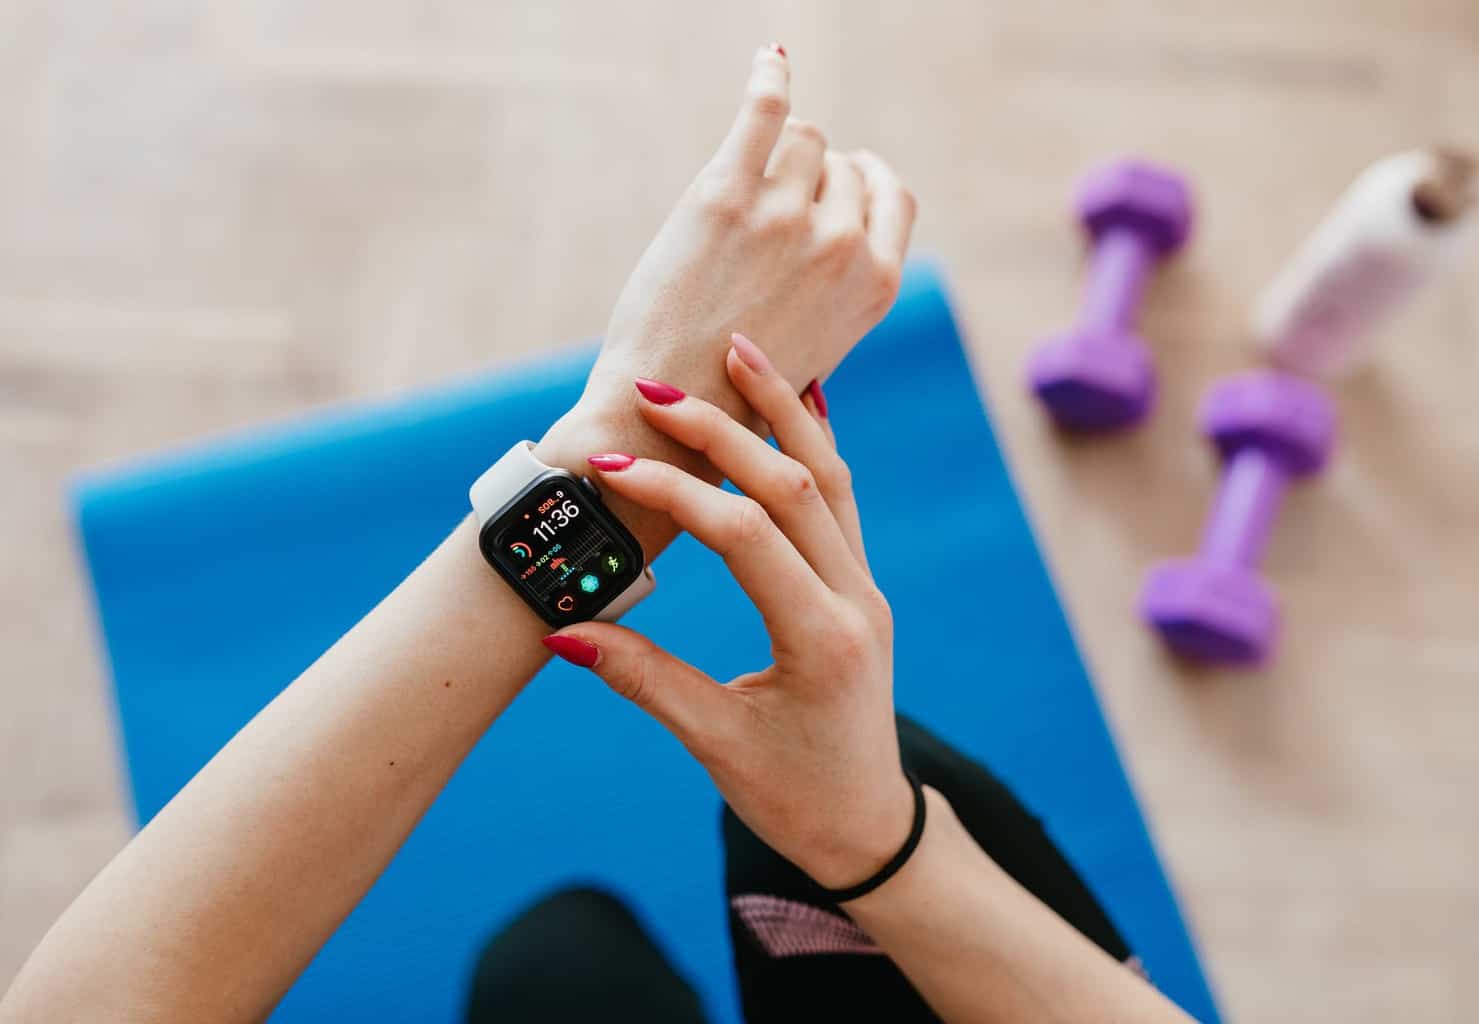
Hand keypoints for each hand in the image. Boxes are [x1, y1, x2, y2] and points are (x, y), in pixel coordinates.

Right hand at [544, 334, 910, 888]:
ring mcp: (864, 588)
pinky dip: (814, 445)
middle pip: (793, 485)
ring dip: (783, 411)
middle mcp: (854, 600)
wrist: (869, 825)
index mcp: (820, 638)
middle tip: (660, 387)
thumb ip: (644, 680)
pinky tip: (798, 400)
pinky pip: (842, 498)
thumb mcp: (715, 744)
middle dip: (722, 429)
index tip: (608, 469)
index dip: (673, 493)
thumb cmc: (795, 796)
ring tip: (741, 350)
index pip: (742, 536)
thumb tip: (562, 631)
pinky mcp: (859, 587)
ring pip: (829, 478)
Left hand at [573, 44, 916, 428]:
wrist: (672, 405)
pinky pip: (765, 111)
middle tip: (766, 211)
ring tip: (743, 191)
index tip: (843, 175)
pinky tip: (771, 61)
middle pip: (839, 164)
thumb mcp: (819, 348)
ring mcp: (787, 215)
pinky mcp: (728, 194)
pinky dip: (769, 78)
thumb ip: (840, 291)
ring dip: (776, 154)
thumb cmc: (736, 386)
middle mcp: (843, 244)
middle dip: (809, 177)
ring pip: (801, 137)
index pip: (892, 195)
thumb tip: (844, 245)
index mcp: (876, 284)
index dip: (863, 181)